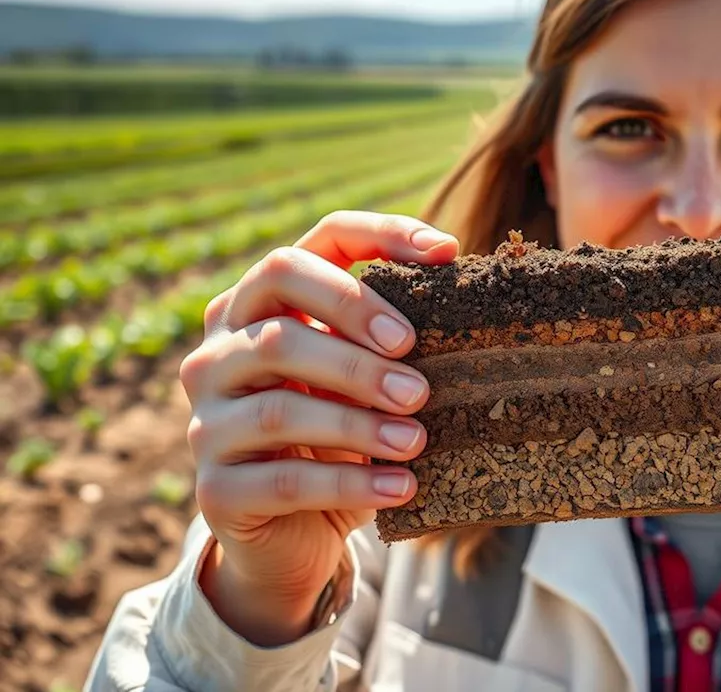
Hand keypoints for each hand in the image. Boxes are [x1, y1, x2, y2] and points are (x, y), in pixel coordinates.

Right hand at [180, 210, 457, 644]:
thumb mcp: (364, 382)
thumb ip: (389, 340)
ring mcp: (207, 423)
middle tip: (420, 384)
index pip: (307, 249)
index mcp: (254, 309)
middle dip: (358, 352)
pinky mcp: (217, 491)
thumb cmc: (340, 439)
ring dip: (359, 425)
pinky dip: (350, 485)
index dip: (376, 238)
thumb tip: (460, 278)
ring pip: (280, 410)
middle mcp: (217, 356)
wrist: (294, 535)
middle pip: (280, 328)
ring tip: (417, 439)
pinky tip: (402, 486)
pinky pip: (285, 482)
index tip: (446, 255)